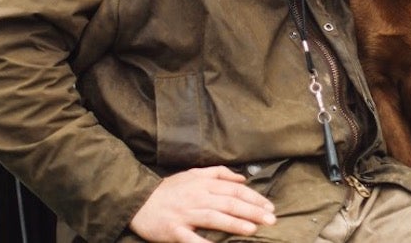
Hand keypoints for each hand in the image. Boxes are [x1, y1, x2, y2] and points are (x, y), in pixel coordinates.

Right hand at [128, 165, 276, 241]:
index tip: (269, 207)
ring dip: (234, 223)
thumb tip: (243, 177)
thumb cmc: (170, 189)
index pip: (234, 189)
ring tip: (252, 229)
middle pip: (228, 202)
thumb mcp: (193, 174)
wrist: (139, 202)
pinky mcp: (174, 231)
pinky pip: (192, 239)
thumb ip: (219, 173)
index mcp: (203, 183)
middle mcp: (196, 197)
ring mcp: (185, 214)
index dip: (254, 197)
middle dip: (251, 211)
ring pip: (214, 217)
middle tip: (271, 220)